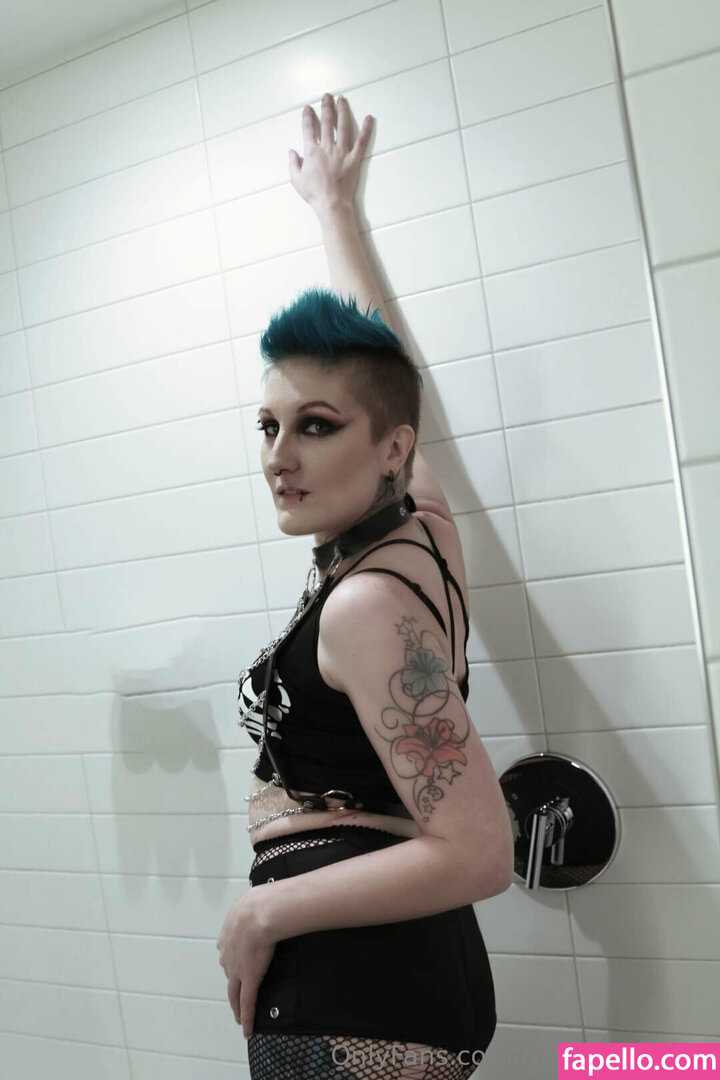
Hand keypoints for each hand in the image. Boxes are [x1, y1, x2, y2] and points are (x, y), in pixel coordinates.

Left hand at [216, 887, 275, 1038]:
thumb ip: (256, 906)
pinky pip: (246, 1003)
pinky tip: (246, 1030)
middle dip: (233, 981)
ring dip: (236, 1004)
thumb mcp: (252, 899)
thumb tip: (268, 899)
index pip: (228, 951)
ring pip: (234, 992)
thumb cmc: (259, 902)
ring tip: (238, 1014)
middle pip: (229, 972)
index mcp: (228, 934)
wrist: (261, 913)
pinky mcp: (248, 981)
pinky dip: (245, 1018)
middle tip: (238, 992)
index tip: (237, 964)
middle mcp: (227, 954)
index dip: (233, 958)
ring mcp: (236, 969)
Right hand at [289, 91, 372, 213]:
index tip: (308, 109)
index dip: (308, 116)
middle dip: (326, 107)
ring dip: (342, 111)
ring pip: (343, 126)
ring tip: (342, 100)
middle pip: (327, 122)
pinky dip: (366, 129)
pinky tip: (369, 118)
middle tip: (327, 96)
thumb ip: (293, 163)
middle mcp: (327, 148)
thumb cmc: (314, 194)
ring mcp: (342, 152)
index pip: (309, 128)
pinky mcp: (354, 159)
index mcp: (312, 152)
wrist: (332, 204)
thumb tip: (292, 152)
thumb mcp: (296, 180)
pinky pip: (362, 141)